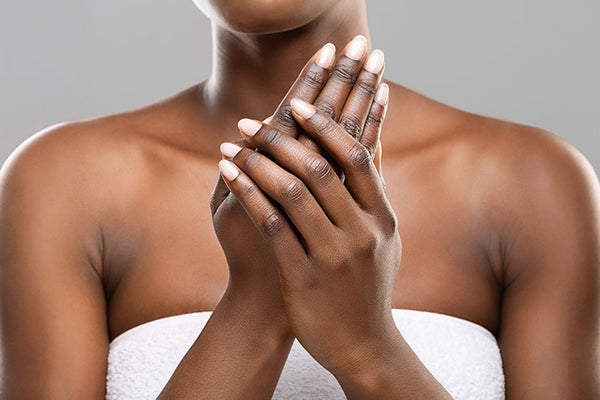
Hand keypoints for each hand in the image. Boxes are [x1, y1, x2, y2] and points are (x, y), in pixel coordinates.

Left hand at [218, 78, 399, 377]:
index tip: (298, 101)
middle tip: (250, 121)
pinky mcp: (305, 277)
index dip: (327, 125)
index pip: (357, 157)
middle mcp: (361, 232)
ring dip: (257, 160)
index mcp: (381, 218)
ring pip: (292, 192)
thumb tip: (372, 138)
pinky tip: (229, 173)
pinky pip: (272, 225)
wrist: (364, 345)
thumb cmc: (369, 284)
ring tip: (232, 143)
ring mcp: (333, 256)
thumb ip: (374, 190)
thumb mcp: (384, 238)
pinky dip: (248, 193)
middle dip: (280, 138)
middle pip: (319, 168)